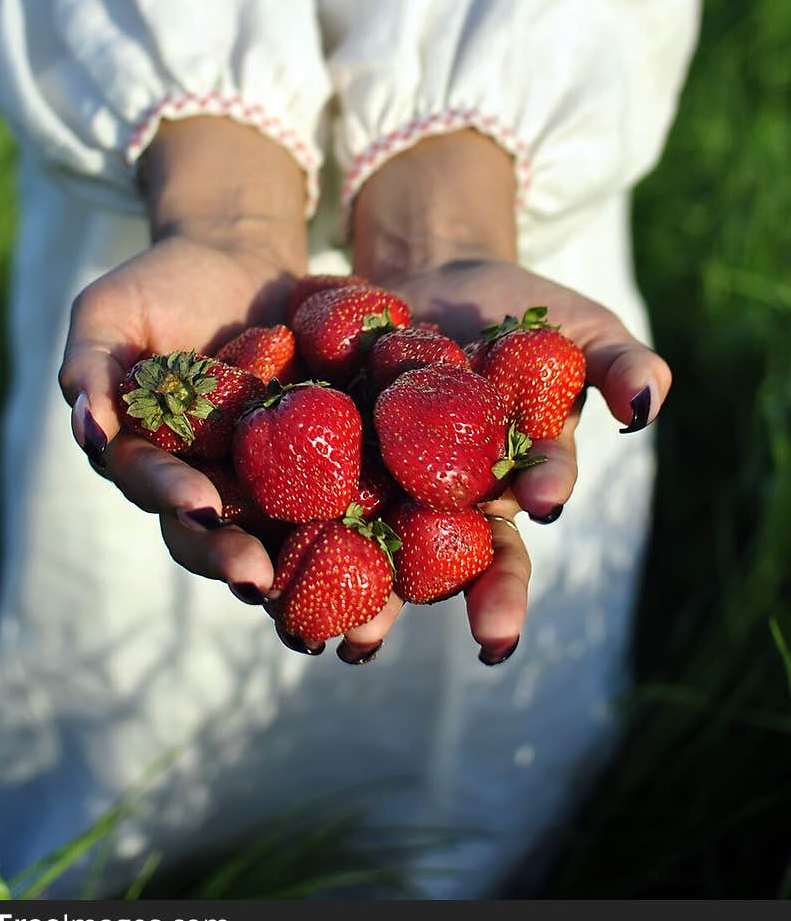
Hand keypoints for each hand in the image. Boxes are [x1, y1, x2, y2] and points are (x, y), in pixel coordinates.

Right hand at [58, 118, 307, 600]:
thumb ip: (88, 369)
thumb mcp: (109, 314)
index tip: (198, 505)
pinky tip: (377, 544)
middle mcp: (203, 480)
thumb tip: (87, 432)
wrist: (238, 255)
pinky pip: (330, 496)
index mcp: (148, 458)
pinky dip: (351, 524)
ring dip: (290, 565)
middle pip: (211, 533)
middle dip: (230, 557)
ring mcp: (259, 477)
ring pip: (270, 534)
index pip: (156, 489)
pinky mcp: (315, 459)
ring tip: (308, 593)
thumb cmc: (160, 285)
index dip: (175, 499)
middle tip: (257, 577)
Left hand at [329, 131, 670, 666]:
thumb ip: (618, 360)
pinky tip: (268, 565)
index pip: (517, 530)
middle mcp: (448, 499)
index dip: (508, 571)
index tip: (503, 607)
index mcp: (509, 481)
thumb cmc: (517, 307)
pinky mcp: (328, 455)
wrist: (432, 274)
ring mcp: (388, 482)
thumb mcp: (577, 325)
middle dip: (424, 604)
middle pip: (442, 560)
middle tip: (396, 645)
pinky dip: (291, 531)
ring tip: (340, 638)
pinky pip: (308, 500)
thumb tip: (650, 403)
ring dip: (354, 596)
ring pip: (372, 550)